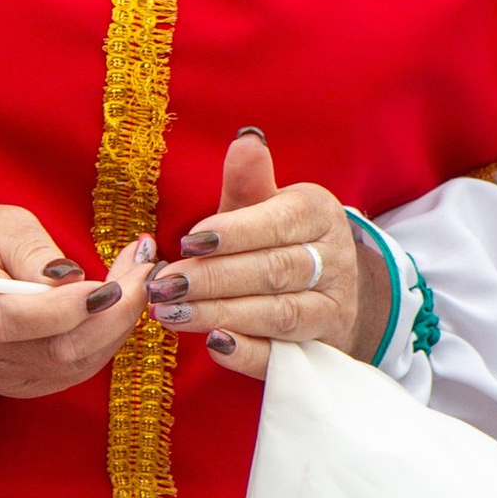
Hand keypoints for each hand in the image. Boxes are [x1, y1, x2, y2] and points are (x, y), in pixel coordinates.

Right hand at [0, 202, 152, 404]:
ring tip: (136, 284)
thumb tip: (72, 278)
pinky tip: (114, 311)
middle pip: (59, 350)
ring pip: (73, 367)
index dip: (73, 307)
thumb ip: (32, 249)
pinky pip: (70, 374)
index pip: (20, 318)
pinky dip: (102, 345)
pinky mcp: (15, 384)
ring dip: (116, 328)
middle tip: (145, 271)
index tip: (116, 280)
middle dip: (117, 313)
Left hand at [144, 129, 394, 380]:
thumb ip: (249, 182)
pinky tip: (213, 345)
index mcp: (318, 214)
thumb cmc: (280, 239)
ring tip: (171, 315)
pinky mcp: (321, 350)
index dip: (233, 234)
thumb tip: (245, 140)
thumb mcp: (265, 206)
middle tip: (163, 286)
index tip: (187, 241)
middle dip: (213, 280)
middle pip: (272, 271)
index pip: (277, 224)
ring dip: (220, 315)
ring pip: (277, 315)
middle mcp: (333, 261)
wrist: (330, 290)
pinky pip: (285, 357)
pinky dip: (249, 354)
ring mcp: (331, 309)